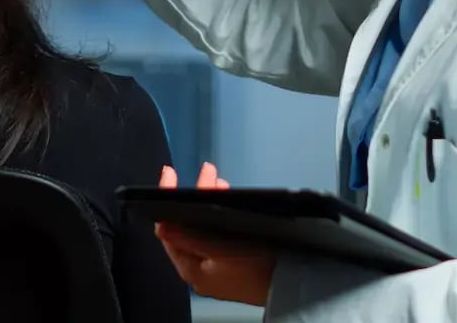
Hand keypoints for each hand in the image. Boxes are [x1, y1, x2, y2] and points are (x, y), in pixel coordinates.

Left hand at [155, 162, 276, 306]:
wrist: (294, 285)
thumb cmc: (259, 267)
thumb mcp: (222, 249)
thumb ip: (191, 237)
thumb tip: (162, 227)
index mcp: (192, 269)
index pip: (168, 230)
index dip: (166, 199)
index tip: (170, 173)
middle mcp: (200, 269)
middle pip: (186, 225)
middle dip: (195, 194)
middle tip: (208, 171)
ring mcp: (216, 267)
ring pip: (203, 226)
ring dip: (208, 200)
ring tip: (219, 180)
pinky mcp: (232, 262)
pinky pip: (217, 232)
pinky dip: (219, 214)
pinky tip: (229, 199)